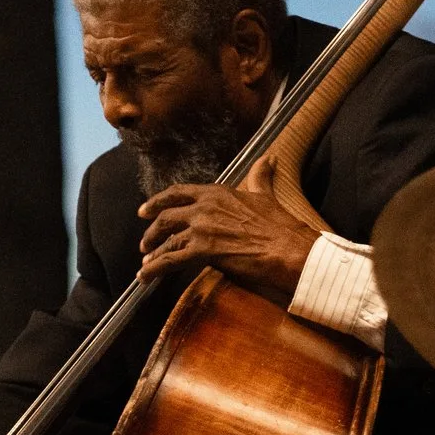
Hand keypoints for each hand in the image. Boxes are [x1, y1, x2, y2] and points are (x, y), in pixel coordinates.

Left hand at [135, 182, 316, 298]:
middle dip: (152, 230)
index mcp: (216, 193)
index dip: (157, 201)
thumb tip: (269, 158)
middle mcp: (203, 207)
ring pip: (166, 239)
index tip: (145, 209)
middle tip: (144, 242)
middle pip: (166, 217)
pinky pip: (170, 260)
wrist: (289, 250)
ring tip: (146, 262)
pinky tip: (145, 276)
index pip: (178, 193)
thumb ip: (260, 177)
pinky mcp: (202, 251)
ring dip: (153, 252)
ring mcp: (201, 229)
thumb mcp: (266, 194)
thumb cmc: (280, 225)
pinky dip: (154, 269)